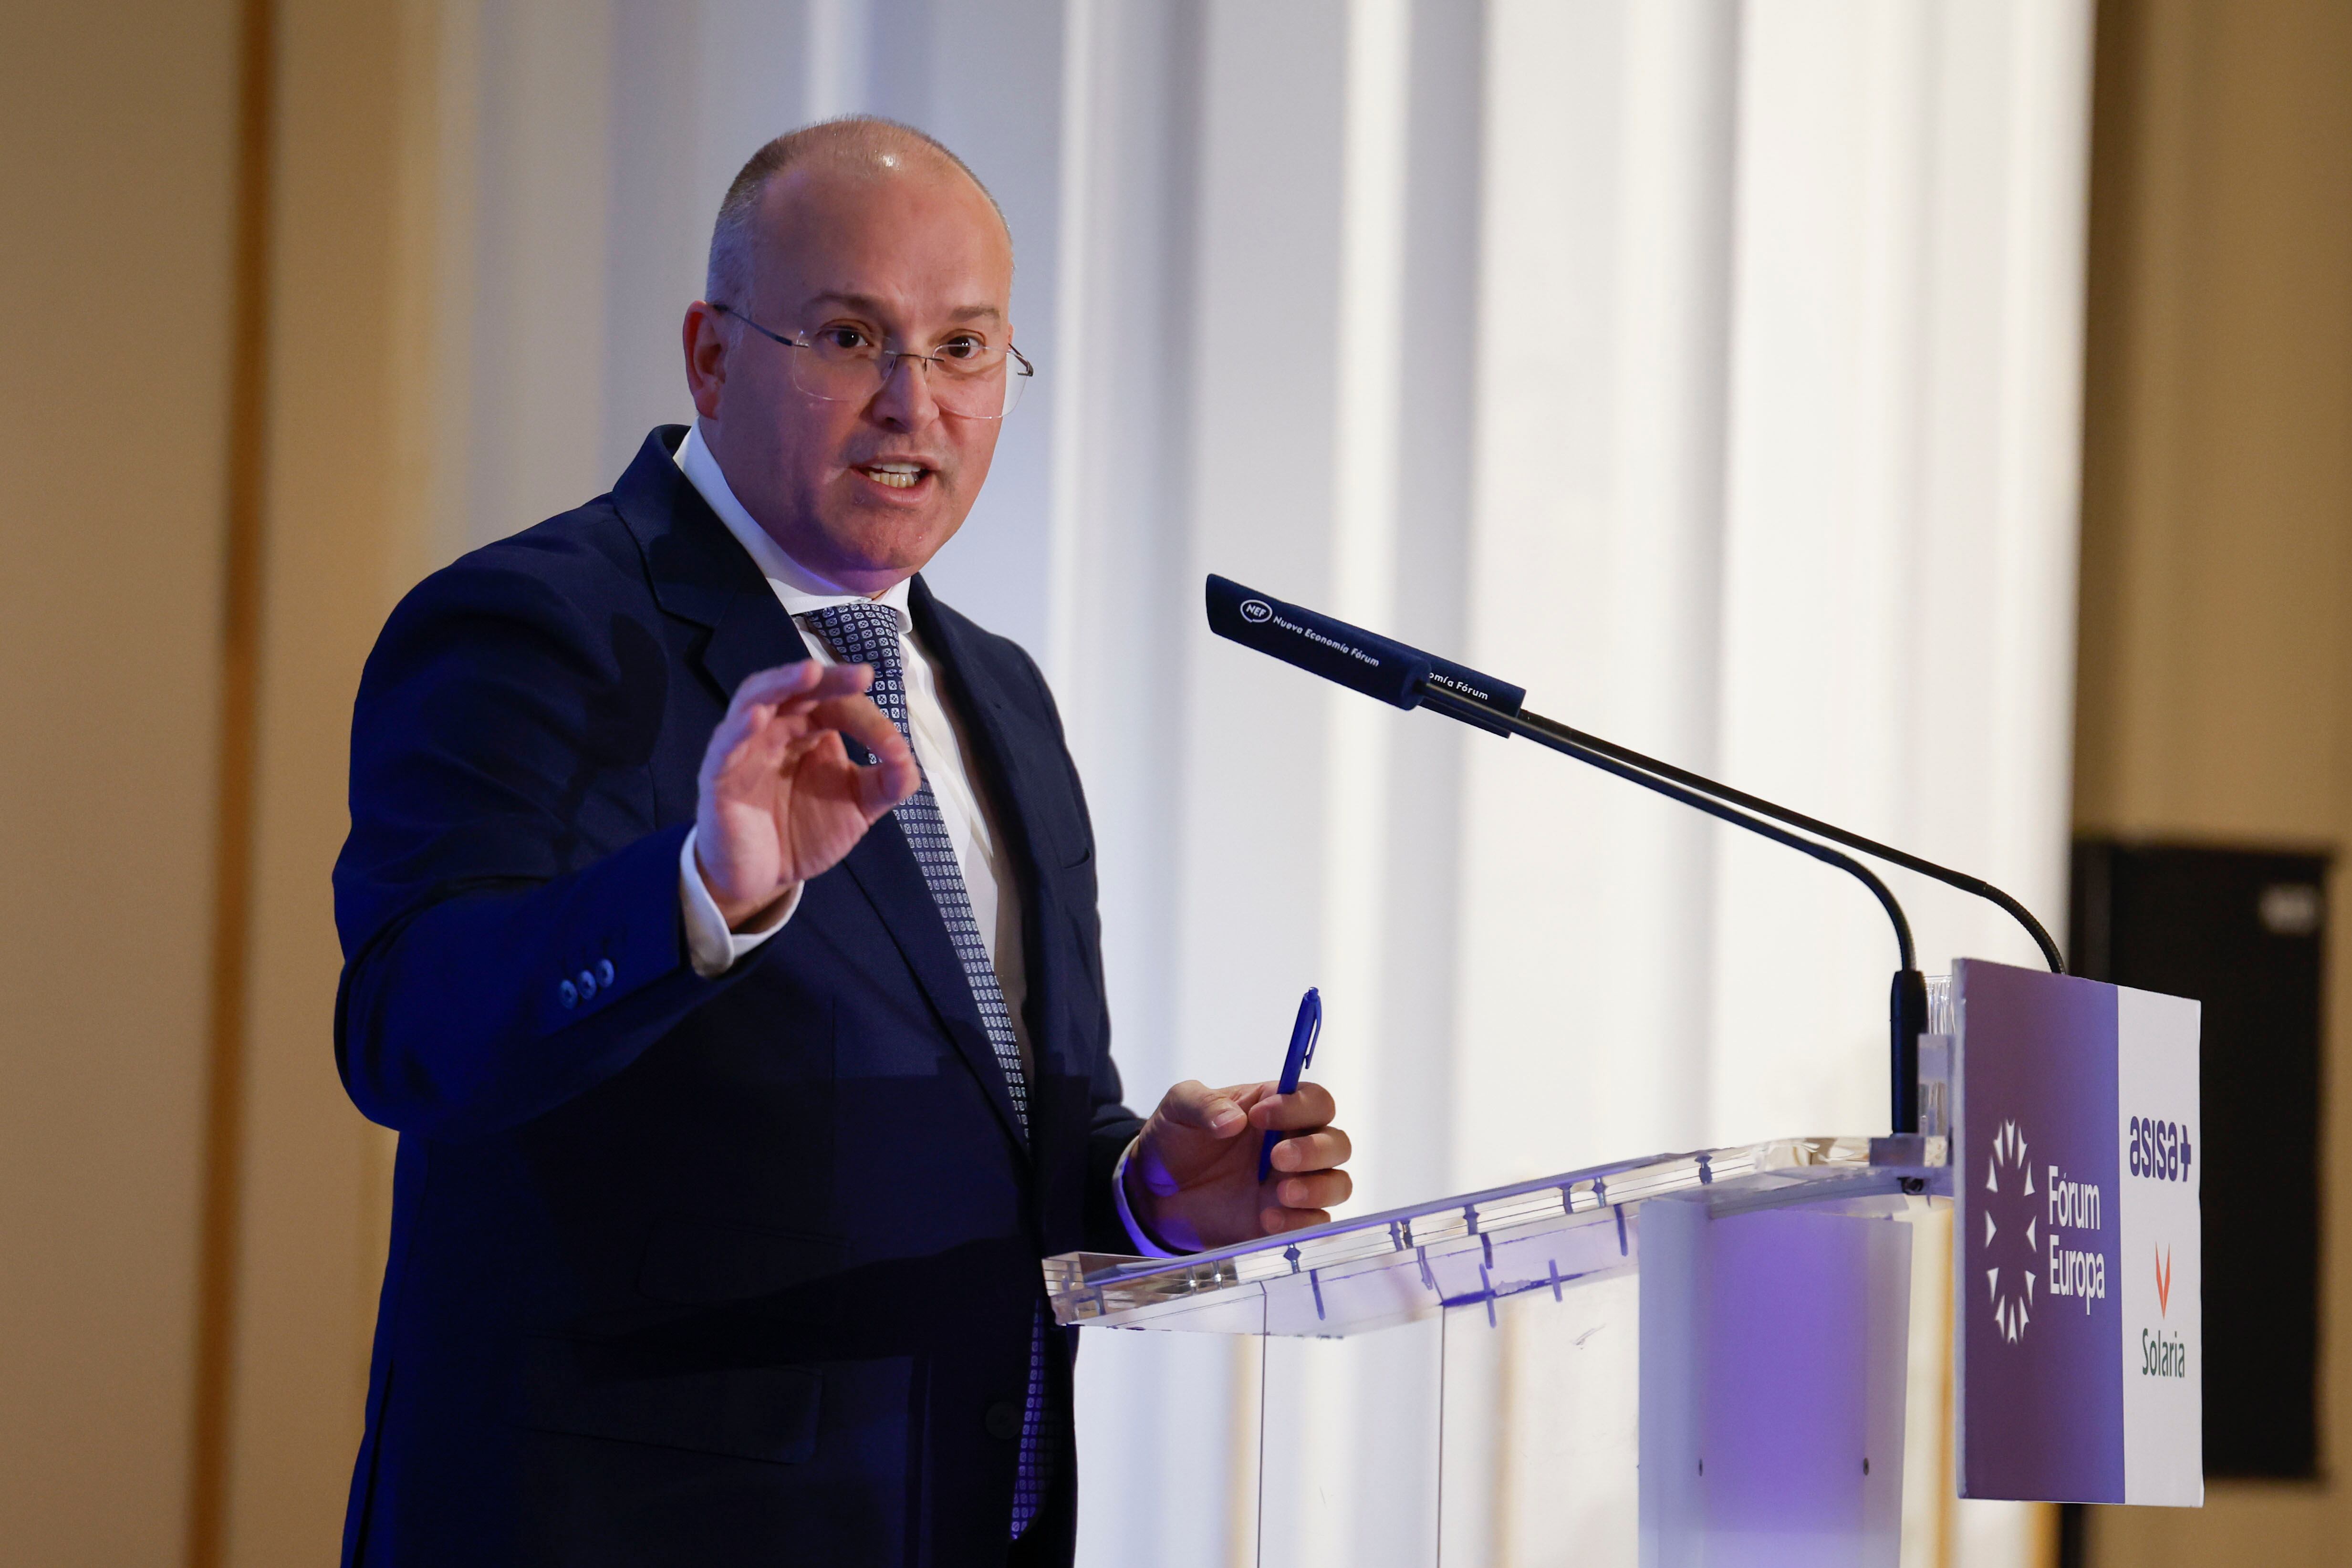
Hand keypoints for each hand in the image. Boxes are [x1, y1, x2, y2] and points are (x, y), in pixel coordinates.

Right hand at [695, 661, 920, 927]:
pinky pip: (725, 746)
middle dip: (829, 679)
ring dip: (781, 684)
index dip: (868, 719)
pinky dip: (739, 728)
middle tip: (861, 674)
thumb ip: (888, 783)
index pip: (837, 705)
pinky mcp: (719, 777)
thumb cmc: (806, 831)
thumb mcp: (858, 806)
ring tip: (808, 673)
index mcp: (810, 729)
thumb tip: (908, 758)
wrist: (765, 877)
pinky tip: (757, 717)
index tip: (893, 748)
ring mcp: (745, 748)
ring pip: (755, 700)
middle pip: (798, 689)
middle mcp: (777, 729)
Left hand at [1124, 1079, 1352, 1251]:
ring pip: (1338, 1184)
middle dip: (1315, 1150)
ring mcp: (1293, 1184)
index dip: (1299, 1107)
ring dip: (1318, 1188)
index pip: (1315, 1100)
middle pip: (1338, 1143)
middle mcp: (1294, 1144)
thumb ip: (1203, 1104)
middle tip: (1276, 1158)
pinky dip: (1301, 1222)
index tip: (1261, 1117)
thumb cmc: (1175, 1140)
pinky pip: (1316, 1223)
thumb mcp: (1179, 1107)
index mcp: (1276, 1108)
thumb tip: (1234, 1120)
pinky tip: (1268, 1219)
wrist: (1156, 1193)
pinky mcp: (1285, 1220)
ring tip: (1281, 1192)